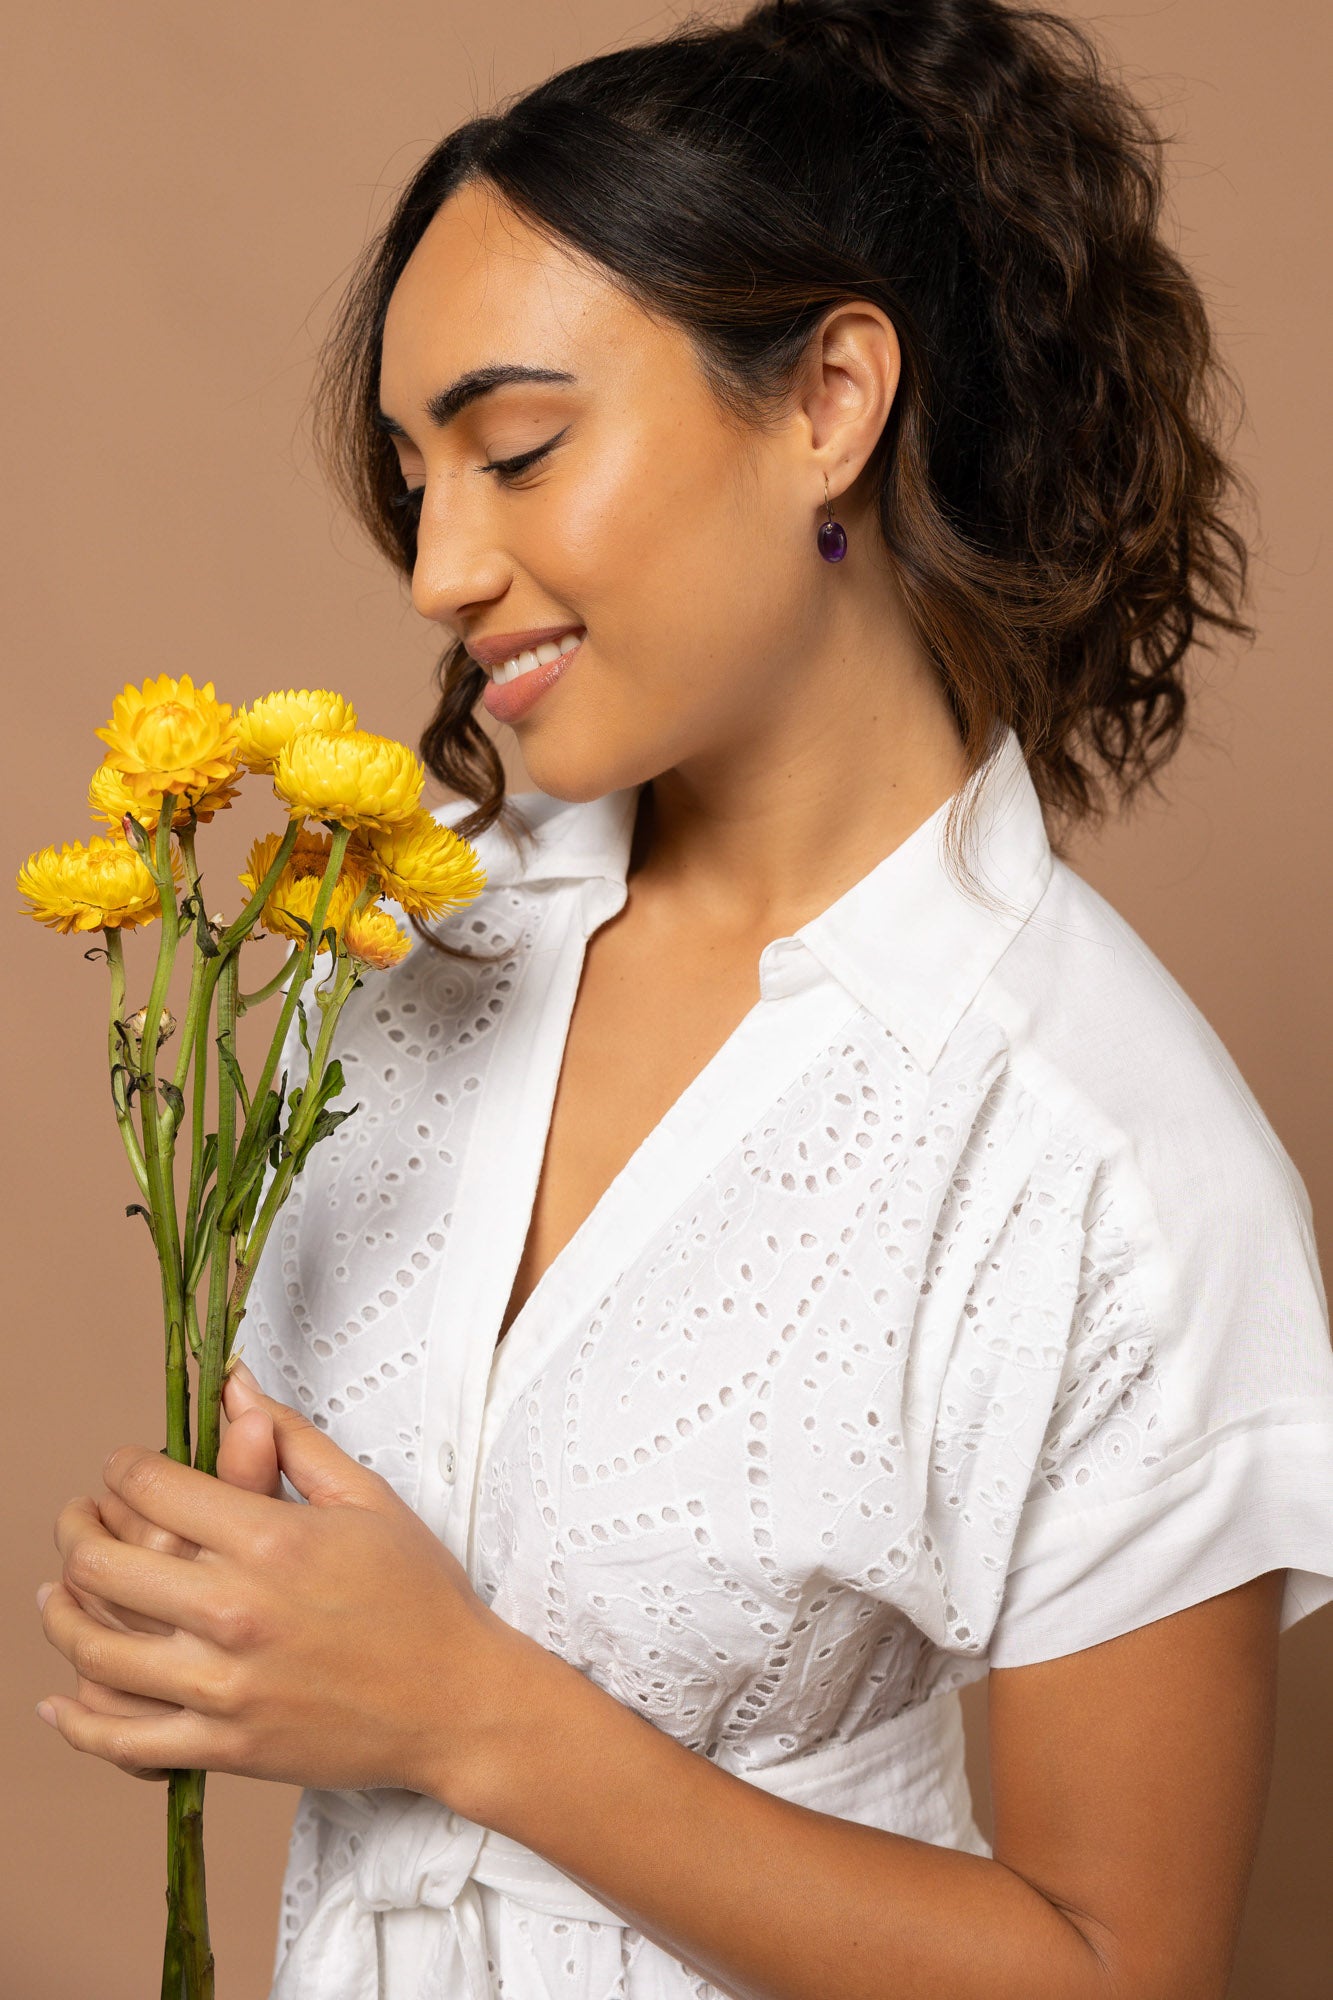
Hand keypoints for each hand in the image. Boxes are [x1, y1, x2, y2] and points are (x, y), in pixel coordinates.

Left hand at [35, 1362, 528, 1805]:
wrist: (456, 1701)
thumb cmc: (420, 1594)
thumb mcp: (365, 1498)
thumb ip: (291, 1440)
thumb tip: (234, 1386)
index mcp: (271, 1540)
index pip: (154, 1489)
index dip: (123, 1469)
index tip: (123, 1468)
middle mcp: (237, 1612)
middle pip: (104, 1565)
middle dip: (76, 1531)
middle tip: (77, 1520)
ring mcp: (226, 1687)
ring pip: (98, 1651)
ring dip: (61, 1615)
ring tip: (58, 1594)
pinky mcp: (226, 1749)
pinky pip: (124, 1741)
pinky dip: (79, 1723)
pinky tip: (62, 1702)